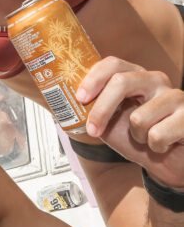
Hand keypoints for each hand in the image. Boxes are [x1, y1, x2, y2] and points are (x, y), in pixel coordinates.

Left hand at [77, 57, 183, 188]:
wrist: (169, 161)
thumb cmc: (136, 137)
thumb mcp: (108, 121)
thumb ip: (89, 108)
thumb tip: (55, 101)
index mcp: (133, 75)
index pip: (112, 64)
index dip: (93, 79)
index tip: (80, 98)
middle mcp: (154, 79)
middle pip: (122, 82)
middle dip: (102, 109)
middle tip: (92, 129)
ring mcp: (174, 96)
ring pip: (139, 118)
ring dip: (136, 137)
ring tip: (145, 138)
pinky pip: (158, 134)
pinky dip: (154, 147)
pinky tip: (163, 145)